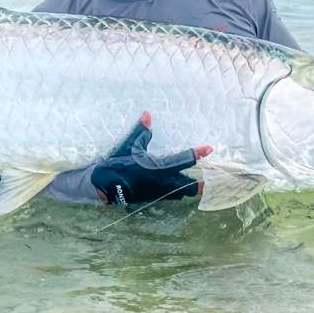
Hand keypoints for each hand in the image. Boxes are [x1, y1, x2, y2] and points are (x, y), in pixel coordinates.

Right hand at [91, 111, 212, 205]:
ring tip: (197, 184)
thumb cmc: (117, 164)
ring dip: (189, 188)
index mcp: (158, 167)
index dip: (198, 153)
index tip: (209, 148)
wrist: (104, 186)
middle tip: (209, 178)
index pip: (184, 159)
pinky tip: (176, 187)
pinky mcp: (153, 198)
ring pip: (181, 193)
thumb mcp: (129, 145)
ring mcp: (158, 192)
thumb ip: (141, 131)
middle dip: (200, 184)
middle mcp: (162, 181)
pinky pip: (171, 196)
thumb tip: (147, 114)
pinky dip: (177, 192)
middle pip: (189, 186)